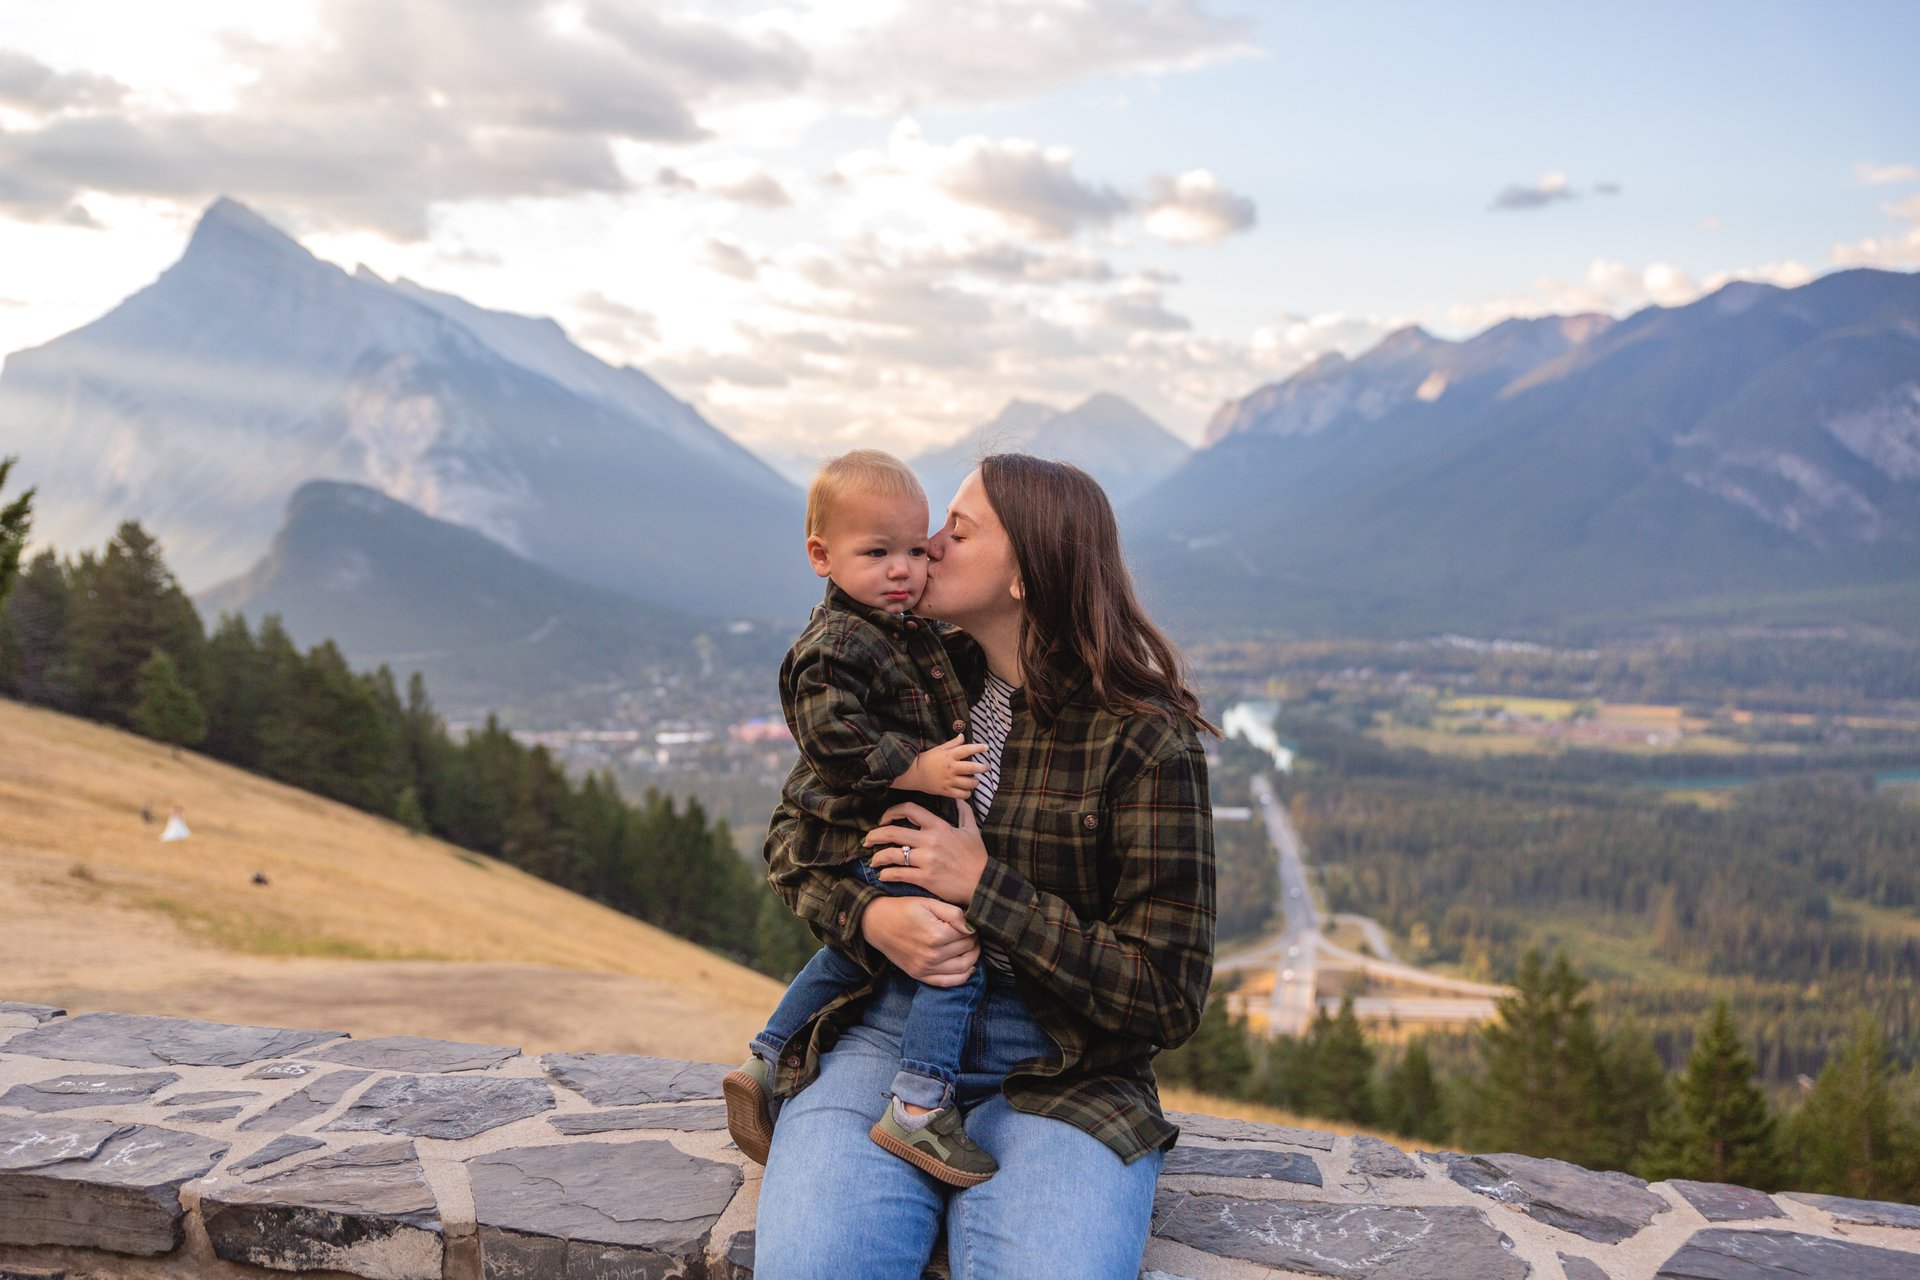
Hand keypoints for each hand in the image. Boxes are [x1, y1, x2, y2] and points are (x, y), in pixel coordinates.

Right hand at [860, 896, 979, 985]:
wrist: (876, 923)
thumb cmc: (903, 909)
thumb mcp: (929, 903)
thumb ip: (953, 913)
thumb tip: (972, 927)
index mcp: (936, 935)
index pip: (969, 935)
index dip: (972, 927)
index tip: (967, 923)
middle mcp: (932, 955)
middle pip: (968, 950)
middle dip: (973, 941)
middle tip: (969, 933)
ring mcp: (926, 968)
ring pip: (964, 967)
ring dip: (972, 957)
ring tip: (969, 947)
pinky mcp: (920, 975)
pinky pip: (949, 982)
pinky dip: (963, 976)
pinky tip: (965, 965)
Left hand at [865, 799, 988, 907]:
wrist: (983, 883)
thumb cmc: (977, 858)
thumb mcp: (972, 831)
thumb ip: (965, 813)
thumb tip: (960, 799)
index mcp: (939, 827)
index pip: (909, 810)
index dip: (892, 812)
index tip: (884, 820)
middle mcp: (930, 841)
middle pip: (893, 832)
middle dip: (875, 836)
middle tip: (867, 841)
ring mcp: (927, 860)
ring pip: (892, 854)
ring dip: (878, 857)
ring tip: (873, 861)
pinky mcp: (925, 878)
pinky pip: (899, 874)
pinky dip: (887, 875)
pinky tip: (883, 875)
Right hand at [893, 734, 988, 798]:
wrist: (913, 774)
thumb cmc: (926, 759)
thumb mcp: (939, 749)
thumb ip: (952, 744)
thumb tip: (962, 736)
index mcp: (949, 756)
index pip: (966, 750)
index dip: (978, 748)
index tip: (986, 747)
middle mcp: (951, 768)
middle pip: (971, 768)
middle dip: (982, 768)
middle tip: (986, 767)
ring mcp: (948, 781)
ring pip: (968, 783)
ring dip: (975, 782)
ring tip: (976, 780)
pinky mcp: (945, 791)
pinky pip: (961, 795)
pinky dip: (967, 793)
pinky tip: (967, 790)